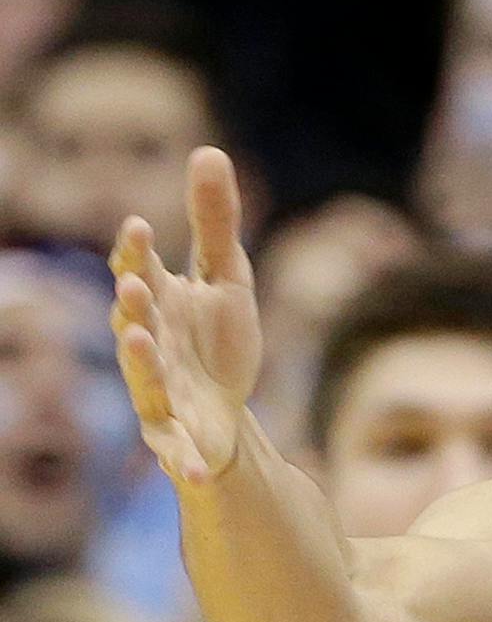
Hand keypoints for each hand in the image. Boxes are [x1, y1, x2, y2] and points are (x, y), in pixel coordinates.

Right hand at [108, 146, 262, 482]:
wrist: (226, 410)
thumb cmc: (217, 338)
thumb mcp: (228, 277)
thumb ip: (215, 221)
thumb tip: (208, 149)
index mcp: (157, 304)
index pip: (139, 272)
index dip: (135, 253)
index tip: (139, 226)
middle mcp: (148, 346)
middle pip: (135, 323)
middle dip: (133, 304)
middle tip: (134, 284)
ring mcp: (157, 392)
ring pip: (143, 379)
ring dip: (139, 361)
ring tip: (137, 340)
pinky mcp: (176, 437)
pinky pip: (173, 449)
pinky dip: (180, 460)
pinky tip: (191, 472)